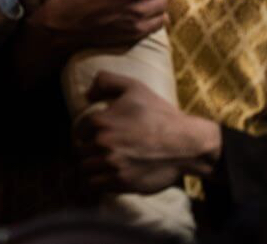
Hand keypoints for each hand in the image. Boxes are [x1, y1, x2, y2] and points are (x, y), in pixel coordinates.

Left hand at [76, 71, 220, 194]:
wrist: (188, 144)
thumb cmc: (160, 114)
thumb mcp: (134, 87)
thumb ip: (105, 81)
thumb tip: (86, 95)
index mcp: (100, 121)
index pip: (79, 131)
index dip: (87, 132)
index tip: (98, 135)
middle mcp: (102, 144)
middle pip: (79, 150)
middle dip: (89, 150)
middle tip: (102, 150)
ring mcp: (112, 165)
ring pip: (84, 169)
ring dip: (91, 166)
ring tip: (102, 164)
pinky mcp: (122, 182)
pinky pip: (95, 185)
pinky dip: (97, 181)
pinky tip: (107, 175)